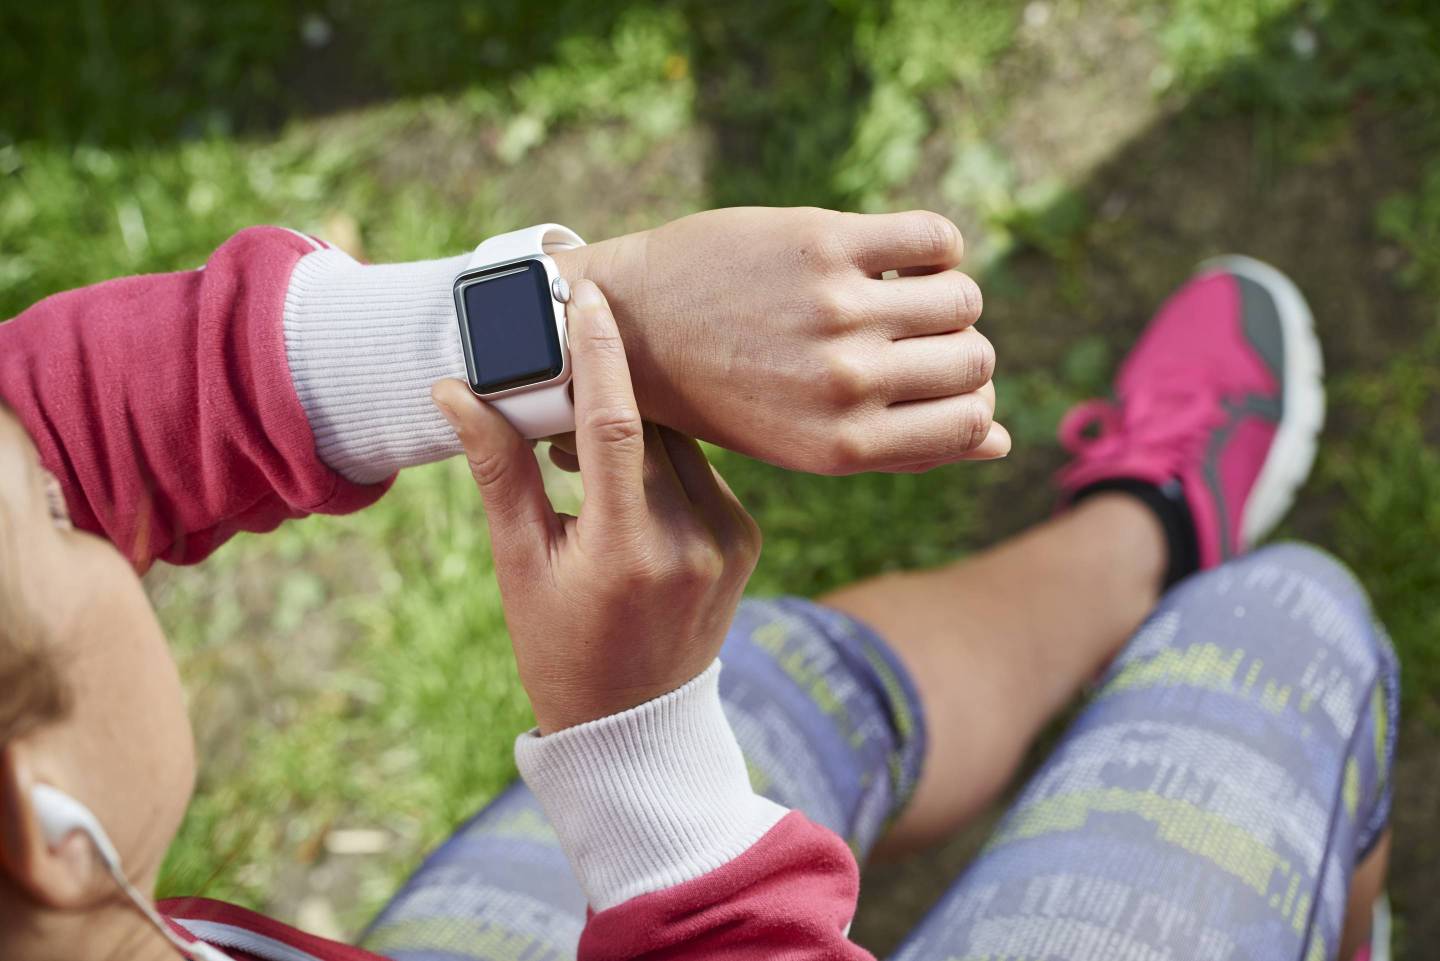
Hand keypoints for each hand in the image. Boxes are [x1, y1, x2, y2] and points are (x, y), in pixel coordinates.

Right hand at [432, 280, 759, 733]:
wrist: (636, 724)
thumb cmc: (561, 647)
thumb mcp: (518, 565)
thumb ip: (499, 472)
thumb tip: (456, 391)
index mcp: (629, 549)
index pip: (617, 425)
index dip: (599, 352)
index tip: (586, 294)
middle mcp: (693, 539)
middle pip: (649, 424)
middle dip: (604, 386)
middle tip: (553, 361)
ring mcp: (729, 539)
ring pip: (678, 442)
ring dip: (631, 423)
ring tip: (574, 436)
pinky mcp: (746, 539)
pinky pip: (702, 470)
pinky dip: (661, 457)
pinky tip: (622, 474)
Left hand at [555, 207, 1008, 474]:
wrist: (628, 325)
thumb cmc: (721, 390)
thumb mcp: (806, 443)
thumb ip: (902, 445)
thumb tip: (1003, 440)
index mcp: (843, 446)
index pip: (973, 423)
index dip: (971, 400)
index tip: (939, 380)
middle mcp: (847, 384)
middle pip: (975, 359)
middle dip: (959, 347)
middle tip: (914, 333)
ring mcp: (837, 311)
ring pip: (963, 297)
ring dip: (946, 293)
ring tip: (903, 292)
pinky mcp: (824, 244)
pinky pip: (936, 238)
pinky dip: (934, 245)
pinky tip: (894, 255)